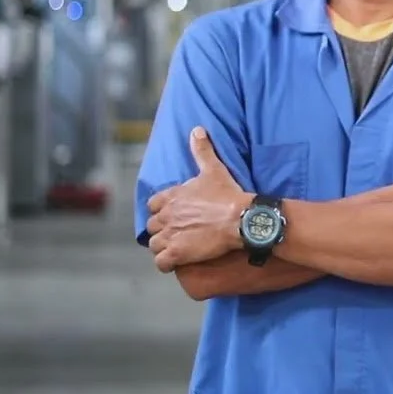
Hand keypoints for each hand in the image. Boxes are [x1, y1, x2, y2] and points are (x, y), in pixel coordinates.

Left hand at [145, 127, 251, 272]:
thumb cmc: (227, 194)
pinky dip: (167, 263)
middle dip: (162, 230)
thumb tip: (196, 130)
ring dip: (163, 247)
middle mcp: (166, 216)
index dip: (161, 210)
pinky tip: (177, 262)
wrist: (240, 219)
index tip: (172, 215)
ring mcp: (170, 235)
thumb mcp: (213, 169)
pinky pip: (161, 263)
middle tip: (177, 233)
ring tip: (178, 248)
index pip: (152, 204)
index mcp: (171, 197)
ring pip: (155, 245)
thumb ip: (201, 150)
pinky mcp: (176, 253)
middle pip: (152, 226)